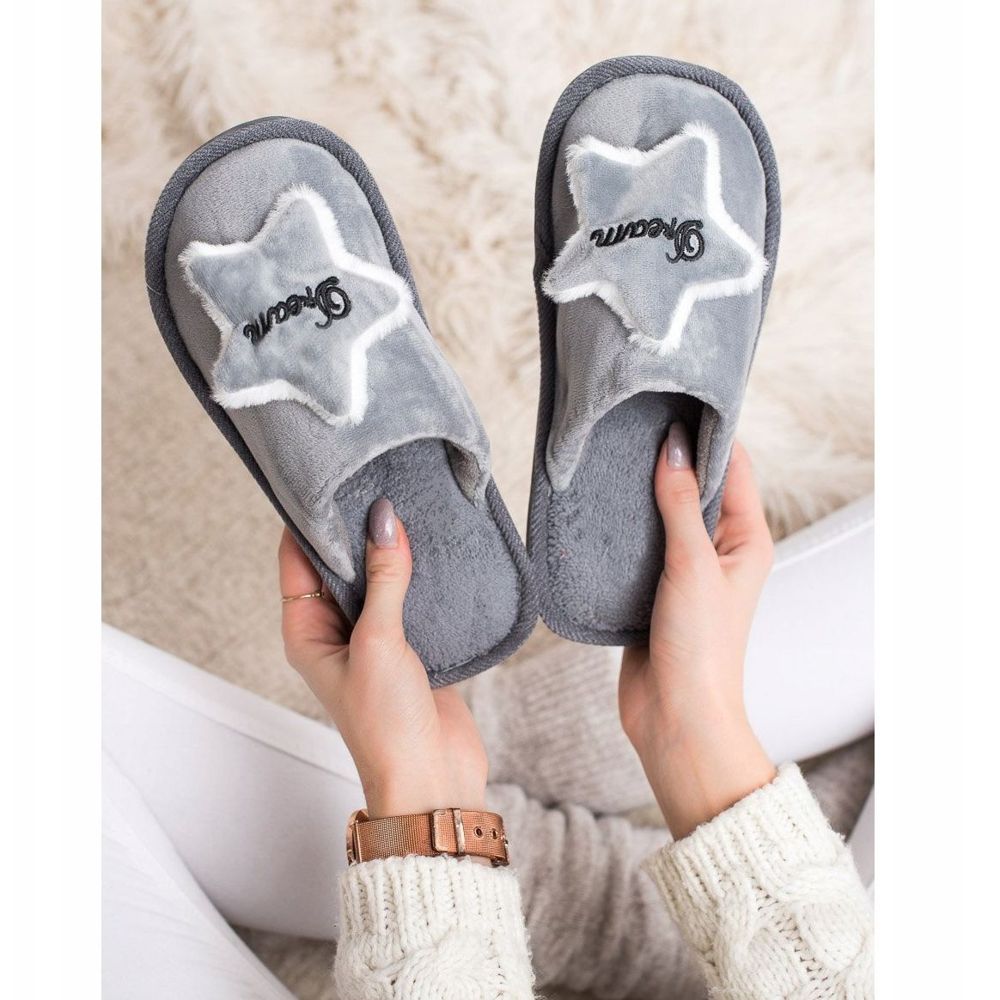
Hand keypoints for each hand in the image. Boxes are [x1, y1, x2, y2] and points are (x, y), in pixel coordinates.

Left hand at [279, 499, 487, 818]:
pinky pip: (410, 597)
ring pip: (377, 579)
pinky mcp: (412, 645)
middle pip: (339, 565)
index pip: (297, 561)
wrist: (432, 778)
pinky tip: (436, 546)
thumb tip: (384, 521)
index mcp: (307, 632)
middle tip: (377, 481)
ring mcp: (375, 638)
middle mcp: (337, 632)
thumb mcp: (379, 642)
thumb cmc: (387, 725)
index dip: (310, 520)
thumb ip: (384, 580)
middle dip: (356, 529)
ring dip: (391, 551)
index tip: (330, 478)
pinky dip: (420, 574)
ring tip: (410, 504)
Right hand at [619, 425, 776, 838]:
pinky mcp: (654, 589)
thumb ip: (681, 504)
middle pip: (697, 487)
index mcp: (747, 540)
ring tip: (613, 454)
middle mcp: (719, 550)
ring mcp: (685, 569)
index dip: (709, 434)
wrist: (676, 716)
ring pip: (665, 515)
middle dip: (671, 457)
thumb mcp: (693, 565)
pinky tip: (600, 505)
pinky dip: (624, 525)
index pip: (734, 469)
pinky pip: (641, 544)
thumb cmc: (701, 647)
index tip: (679, 400)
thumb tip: (675, 449)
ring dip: (643, 491)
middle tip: (636, 421)